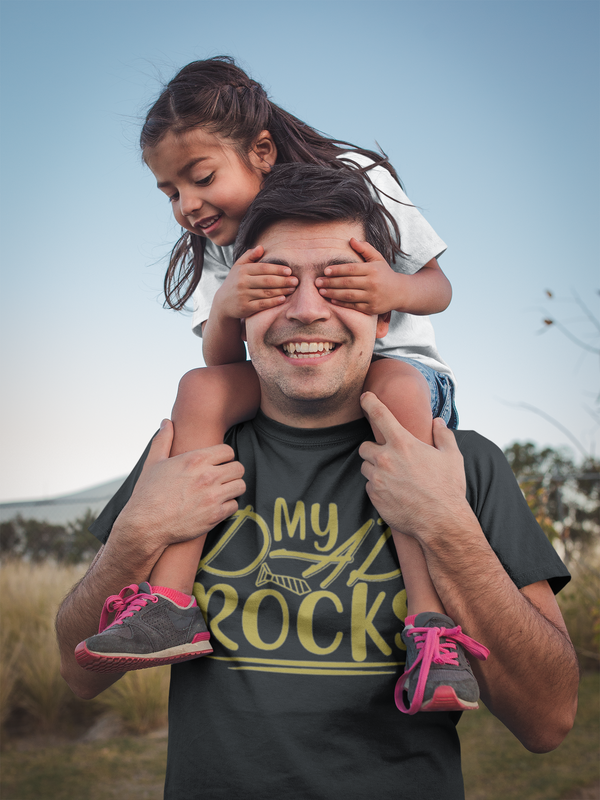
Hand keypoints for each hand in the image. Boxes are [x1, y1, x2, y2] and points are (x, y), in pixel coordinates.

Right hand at [114, 419, 245, 550]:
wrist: (145, 526)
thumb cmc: (148, 493)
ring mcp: (213, 497)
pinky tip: (217, 505)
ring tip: (223, 490)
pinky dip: (228, 506)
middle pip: (239, 468)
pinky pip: (234, 506)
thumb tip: (166, 422)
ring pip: (240, 486)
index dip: (224, 456)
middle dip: (232, 471)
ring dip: (233, 488)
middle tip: (223, 477)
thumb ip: (163, 440)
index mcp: (195, 460)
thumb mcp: (153, 462)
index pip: (228, 451)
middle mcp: (207, 476)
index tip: (219, 463)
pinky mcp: (215, 516)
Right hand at [215, 246, 297, 319]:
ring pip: (266, 293)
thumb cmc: (235, 282)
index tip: (289, 271)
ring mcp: (243, 296)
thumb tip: (261, 247)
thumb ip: (249, 256)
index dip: (277, 269)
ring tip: (292, 289)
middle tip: (296, 280)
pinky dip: (274, 302)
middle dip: (283, 281)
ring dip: (282, 291)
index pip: (263, 268)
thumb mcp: (238, 267)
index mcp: (242, 270)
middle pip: (267, 281)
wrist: (223, 303)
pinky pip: (262, 304)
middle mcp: (242, 282)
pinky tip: (283, 299)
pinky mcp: (245, 308)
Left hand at [314, 238, 402, 314]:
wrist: (400, 292)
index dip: (337, 270)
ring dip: (332, 293)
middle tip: (317, 282)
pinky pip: (353, 306)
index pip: (351, 269)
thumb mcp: (377, 258)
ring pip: (348, 295)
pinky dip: (341, 303)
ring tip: (321, 291)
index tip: (325, 271)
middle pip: (347, 283)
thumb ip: (365, 248)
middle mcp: (372, 283)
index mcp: (373, 269)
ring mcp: (372, 297)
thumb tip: (351, 239)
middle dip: (330, 282)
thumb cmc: (385, 273)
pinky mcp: (371, 309)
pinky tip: (331, 300)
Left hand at [358, 392, 469, 537]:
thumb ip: (443, 435)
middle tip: (390, 458)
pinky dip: (378, 487)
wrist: (441, 522)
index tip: (364, 397)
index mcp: (403, 443)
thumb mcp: (452, 457)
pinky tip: (395, 493)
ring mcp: (377, 479)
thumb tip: (437, 422)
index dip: (370, 402)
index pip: (380, 414)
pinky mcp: (374, 497)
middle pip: (365, 446)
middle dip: (374, 450)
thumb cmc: (448, 488)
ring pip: (366, 467)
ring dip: (375, 469)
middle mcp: (386, 459)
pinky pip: (369, 487)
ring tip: (395, 478)